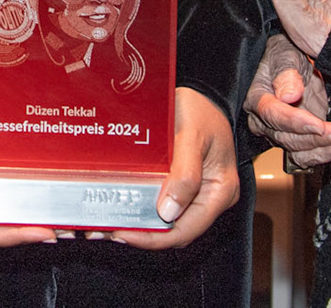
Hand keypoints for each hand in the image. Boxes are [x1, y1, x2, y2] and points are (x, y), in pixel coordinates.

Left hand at [107, 87, 239, 247]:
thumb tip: (169, 212)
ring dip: (140, 226)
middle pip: (176, 232)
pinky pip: (164, 207)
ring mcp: (199, 195)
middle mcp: (212, 198)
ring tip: (110, 223)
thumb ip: (185, 174)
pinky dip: (144, 211)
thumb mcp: (192, 136)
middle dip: (143, 235)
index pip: (186, 229)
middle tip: (109, 230)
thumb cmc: (200, 109)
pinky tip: (122, 208)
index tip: (124, 233)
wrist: (203, 93)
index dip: (154, 237)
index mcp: (221, 190)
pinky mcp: (184, 188)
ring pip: (168, 223)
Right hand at [246, 34, 330, 167]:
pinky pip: (309, 157)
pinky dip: (329, 154)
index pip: (272, 115)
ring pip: (300, 154)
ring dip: (327, 151)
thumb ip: (286, 73)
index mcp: (256, 98)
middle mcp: (264, 121)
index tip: (318, 125)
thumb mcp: (284, 54)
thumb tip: (288, 96)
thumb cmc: (283, 55)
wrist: (290, 65)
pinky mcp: (297, 140)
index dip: (296, 122)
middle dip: (319, 139)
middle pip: (289, 139)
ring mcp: (281, 133)